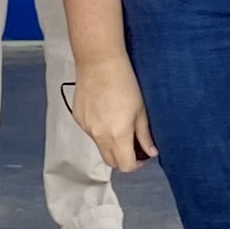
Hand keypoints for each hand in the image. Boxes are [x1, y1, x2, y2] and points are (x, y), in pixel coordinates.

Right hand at [70, 53, 156, 170]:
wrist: (99, 62)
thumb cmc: (124, 82)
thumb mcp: (141, 110)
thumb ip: (144, 135)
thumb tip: (151, 152)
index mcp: (117, 136)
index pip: (126, 166)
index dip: (136, 164)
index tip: (142, 155)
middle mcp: (98, 136)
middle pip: (111, 162)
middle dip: (123, 158)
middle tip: (133, 144)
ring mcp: (86, 128)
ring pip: (100, 146)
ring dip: (111, 143)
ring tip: (119, 122)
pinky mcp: (78, 118)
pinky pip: (91, 133)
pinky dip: (100, 130)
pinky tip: (106, 112)